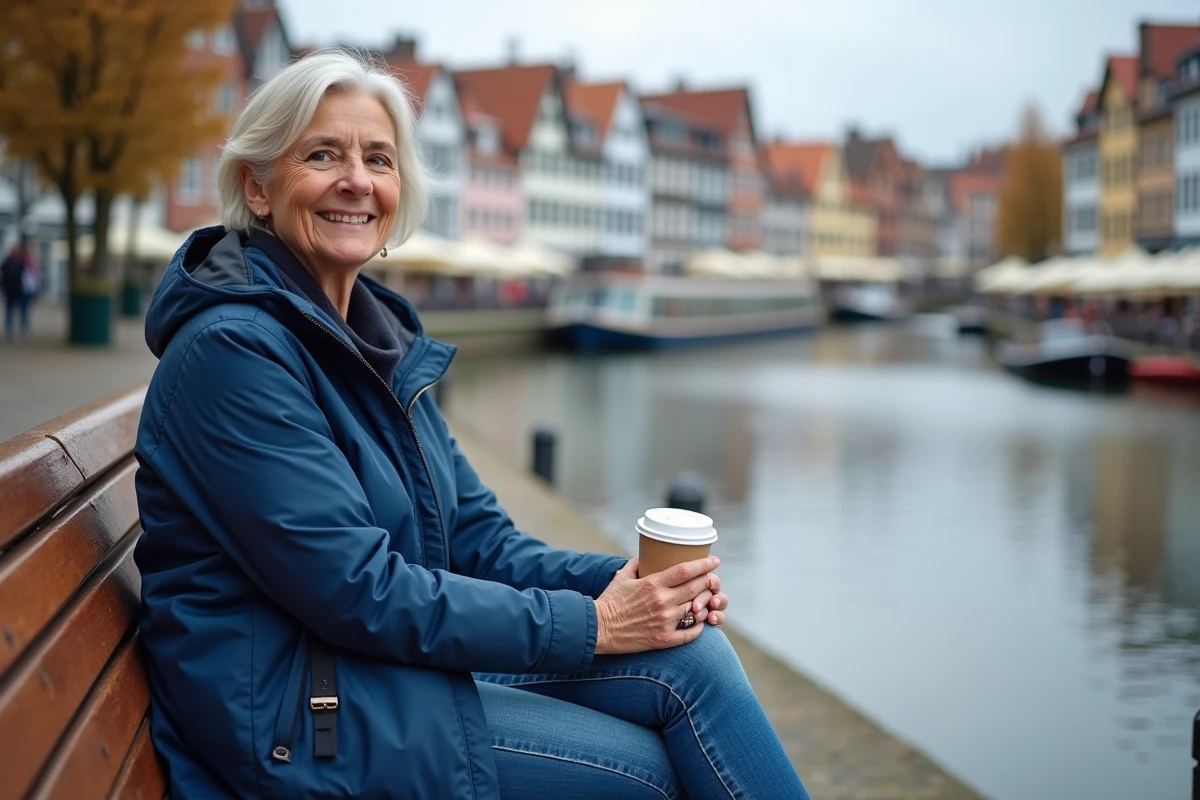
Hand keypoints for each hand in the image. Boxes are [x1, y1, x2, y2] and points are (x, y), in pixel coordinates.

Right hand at [593, 556, 719, 654]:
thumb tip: (646, 555)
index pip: (685, 570)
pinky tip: (700, 622)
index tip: (714, 561)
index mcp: (652, 584)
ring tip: (708, 600)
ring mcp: (664, 621)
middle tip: (713, 579)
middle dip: (709, 582)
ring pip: (696, 610)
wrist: (598, 629)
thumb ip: (636, 564)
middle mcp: (662, 601)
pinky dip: (699, 627)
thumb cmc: (609, 602)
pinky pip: (690, 633)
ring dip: (705, 604)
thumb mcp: (622, 577)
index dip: (704, 564)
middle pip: (696, 588)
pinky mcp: (663, 639)